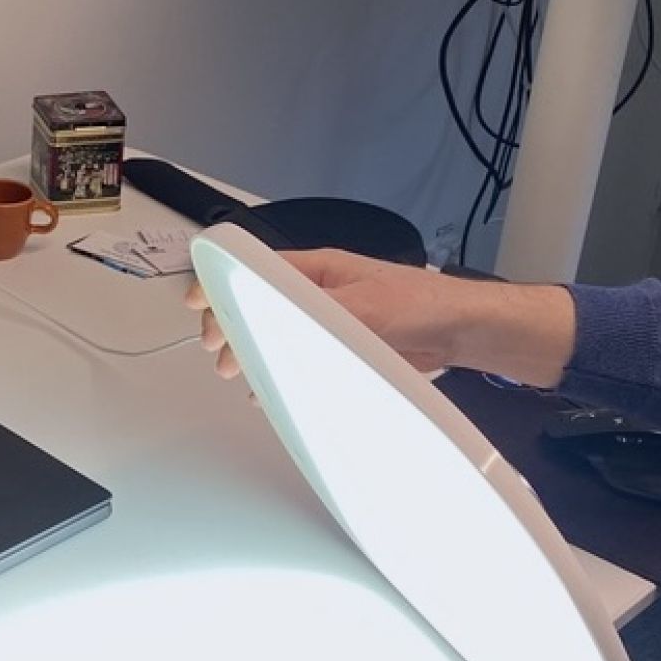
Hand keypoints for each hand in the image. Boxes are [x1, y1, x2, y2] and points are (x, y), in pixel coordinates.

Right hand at [183, 248, 576, 387]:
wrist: (461, 332)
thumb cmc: (422, 304)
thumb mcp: (366, 306)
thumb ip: (320, 312)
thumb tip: (279, 320)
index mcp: (318, 270)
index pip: (258, 270)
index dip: (223, 284)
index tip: (199, 300)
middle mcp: (318, 295)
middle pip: (258, 306)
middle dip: (232, 326)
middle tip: (216, 350)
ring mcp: (327, 324)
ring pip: (275, 336)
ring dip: (253, 354)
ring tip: (236, 372)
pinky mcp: (339, 352)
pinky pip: (299, 360)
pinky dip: (280, 373)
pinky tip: (269, 389)